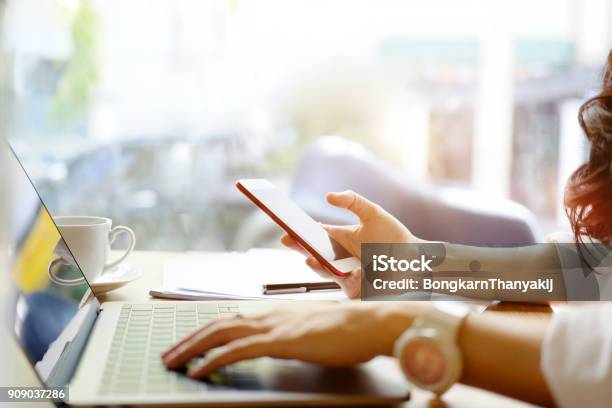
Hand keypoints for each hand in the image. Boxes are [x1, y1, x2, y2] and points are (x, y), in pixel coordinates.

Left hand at [162, 302, 421, 378]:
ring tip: (172, 361)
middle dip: (190, 339)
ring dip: (192, 347)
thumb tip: (277, 344)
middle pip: (218, 323)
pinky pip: (236, 350)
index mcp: (275, 312)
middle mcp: (268, 314)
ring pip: (220, 333)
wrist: (368, 323)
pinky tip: (198, 369)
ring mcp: (272, 325)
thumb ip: (290, 334)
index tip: (190, 341)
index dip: (207, 330)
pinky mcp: (279, 340)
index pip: (231, 318)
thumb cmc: (347, 329)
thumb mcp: (311, 329)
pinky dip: (213, 359)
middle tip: (169, 354)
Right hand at [281, 190, 418, 297]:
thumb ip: (352, 201)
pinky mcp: (356, 289)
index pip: (315, 235)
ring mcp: (346, 274)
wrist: (416, 260)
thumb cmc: (395, 237)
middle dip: (300, 248)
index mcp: (340, 238)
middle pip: (314, 253)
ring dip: (317, 266)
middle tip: (289, 241)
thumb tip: (328, 196)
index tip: (287, 229)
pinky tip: (356, 271)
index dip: (299, 233)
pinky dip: (349, 278)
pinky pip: (346, 285)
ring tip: (310, 258)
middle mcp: (340, 257)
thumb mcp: (373, 213)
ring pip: (324, 272)